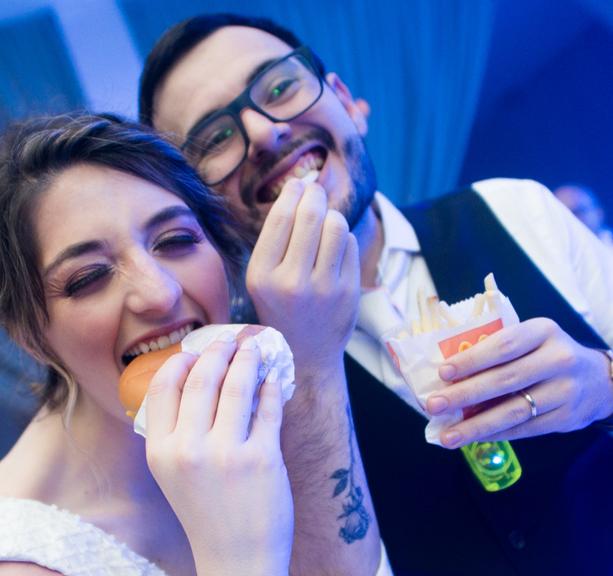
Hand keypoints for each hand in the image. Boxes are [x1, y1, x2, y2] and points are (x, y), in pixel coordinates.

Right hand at [143, 333, 292, 572]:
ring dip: (248, 359)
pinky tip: (272, 379)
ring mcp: (227, 454)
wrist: (237, 563)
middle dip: (218, 350)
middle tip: (231, 340)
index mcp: (161, 452)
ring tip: (255, 349)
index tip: (195, 351)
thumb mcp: (173, 477)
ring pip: (237, 385)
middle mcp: (189, 450)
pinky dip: (270, 387)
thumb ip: (176, 434)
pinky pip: (267, 408)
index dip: (180, 361)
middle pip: (201, 378)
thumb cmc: (207, 516)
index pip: (162, 387)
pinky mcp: (262, 459)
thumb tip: (193, 378)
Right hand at [245, 179, 359, 373]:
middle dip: (315, 195)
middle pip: (311, 215)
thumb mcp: (263, 279)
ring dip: (332, 216)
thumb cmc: (282, 307)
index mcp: (262, 276)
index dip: (293, 192)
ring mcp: (322, 289)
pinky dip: (344, 240)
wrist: (306, 354)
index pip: (281, 218)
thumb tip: (300, 186)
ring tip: (326, 223)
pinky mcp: (347, 292)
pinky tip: (335, 249)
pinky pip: (350, 245)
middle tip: (316, 191)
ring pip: (336, 226)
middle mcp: (290, 282)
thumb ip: (276, 239)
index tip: (298, 184)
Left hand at [424, 318, 612, 447]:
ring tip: (447, 436)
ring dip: (476, 425)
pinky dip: (495, 434)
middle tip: (434, 405)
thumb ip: (500, 350)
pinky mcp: (566, 418)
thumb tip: (450, 374)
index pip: (504, 344)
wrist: (600, 381)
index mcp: (544, 331)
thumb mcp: (533, 339)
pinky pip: (524, 429)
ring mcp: (565, 391)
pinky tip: (472, 438)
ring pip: (513, 411)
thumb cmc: (550, 356)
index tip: (443, 372)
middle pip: (505, 379)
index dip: (472, 359)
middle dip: (465, 394)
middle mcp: (558, 359)